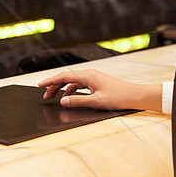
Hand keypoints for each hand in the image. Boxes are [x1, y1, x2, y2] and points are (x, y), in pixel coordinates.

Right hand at [38, 69, 161, 111]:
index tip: (40, 85)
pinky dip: (70, 90)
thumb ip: (78, 101)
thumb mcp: (96, 102)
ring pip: (72, 81)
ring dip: (61, 88)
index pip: (64, 76)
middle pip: (66, 78)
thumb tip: (62, 101)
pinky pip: (78, 84)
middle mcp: (89, 74)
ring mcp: (93, 78)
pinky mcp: (96, 83)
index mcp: (88, 75)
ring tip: (53, 97)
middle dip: (54, 86)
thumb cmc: (119, 98)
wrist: (135, 95)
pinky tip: (68, 97)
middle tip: (44, 95)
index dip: (50, 81)